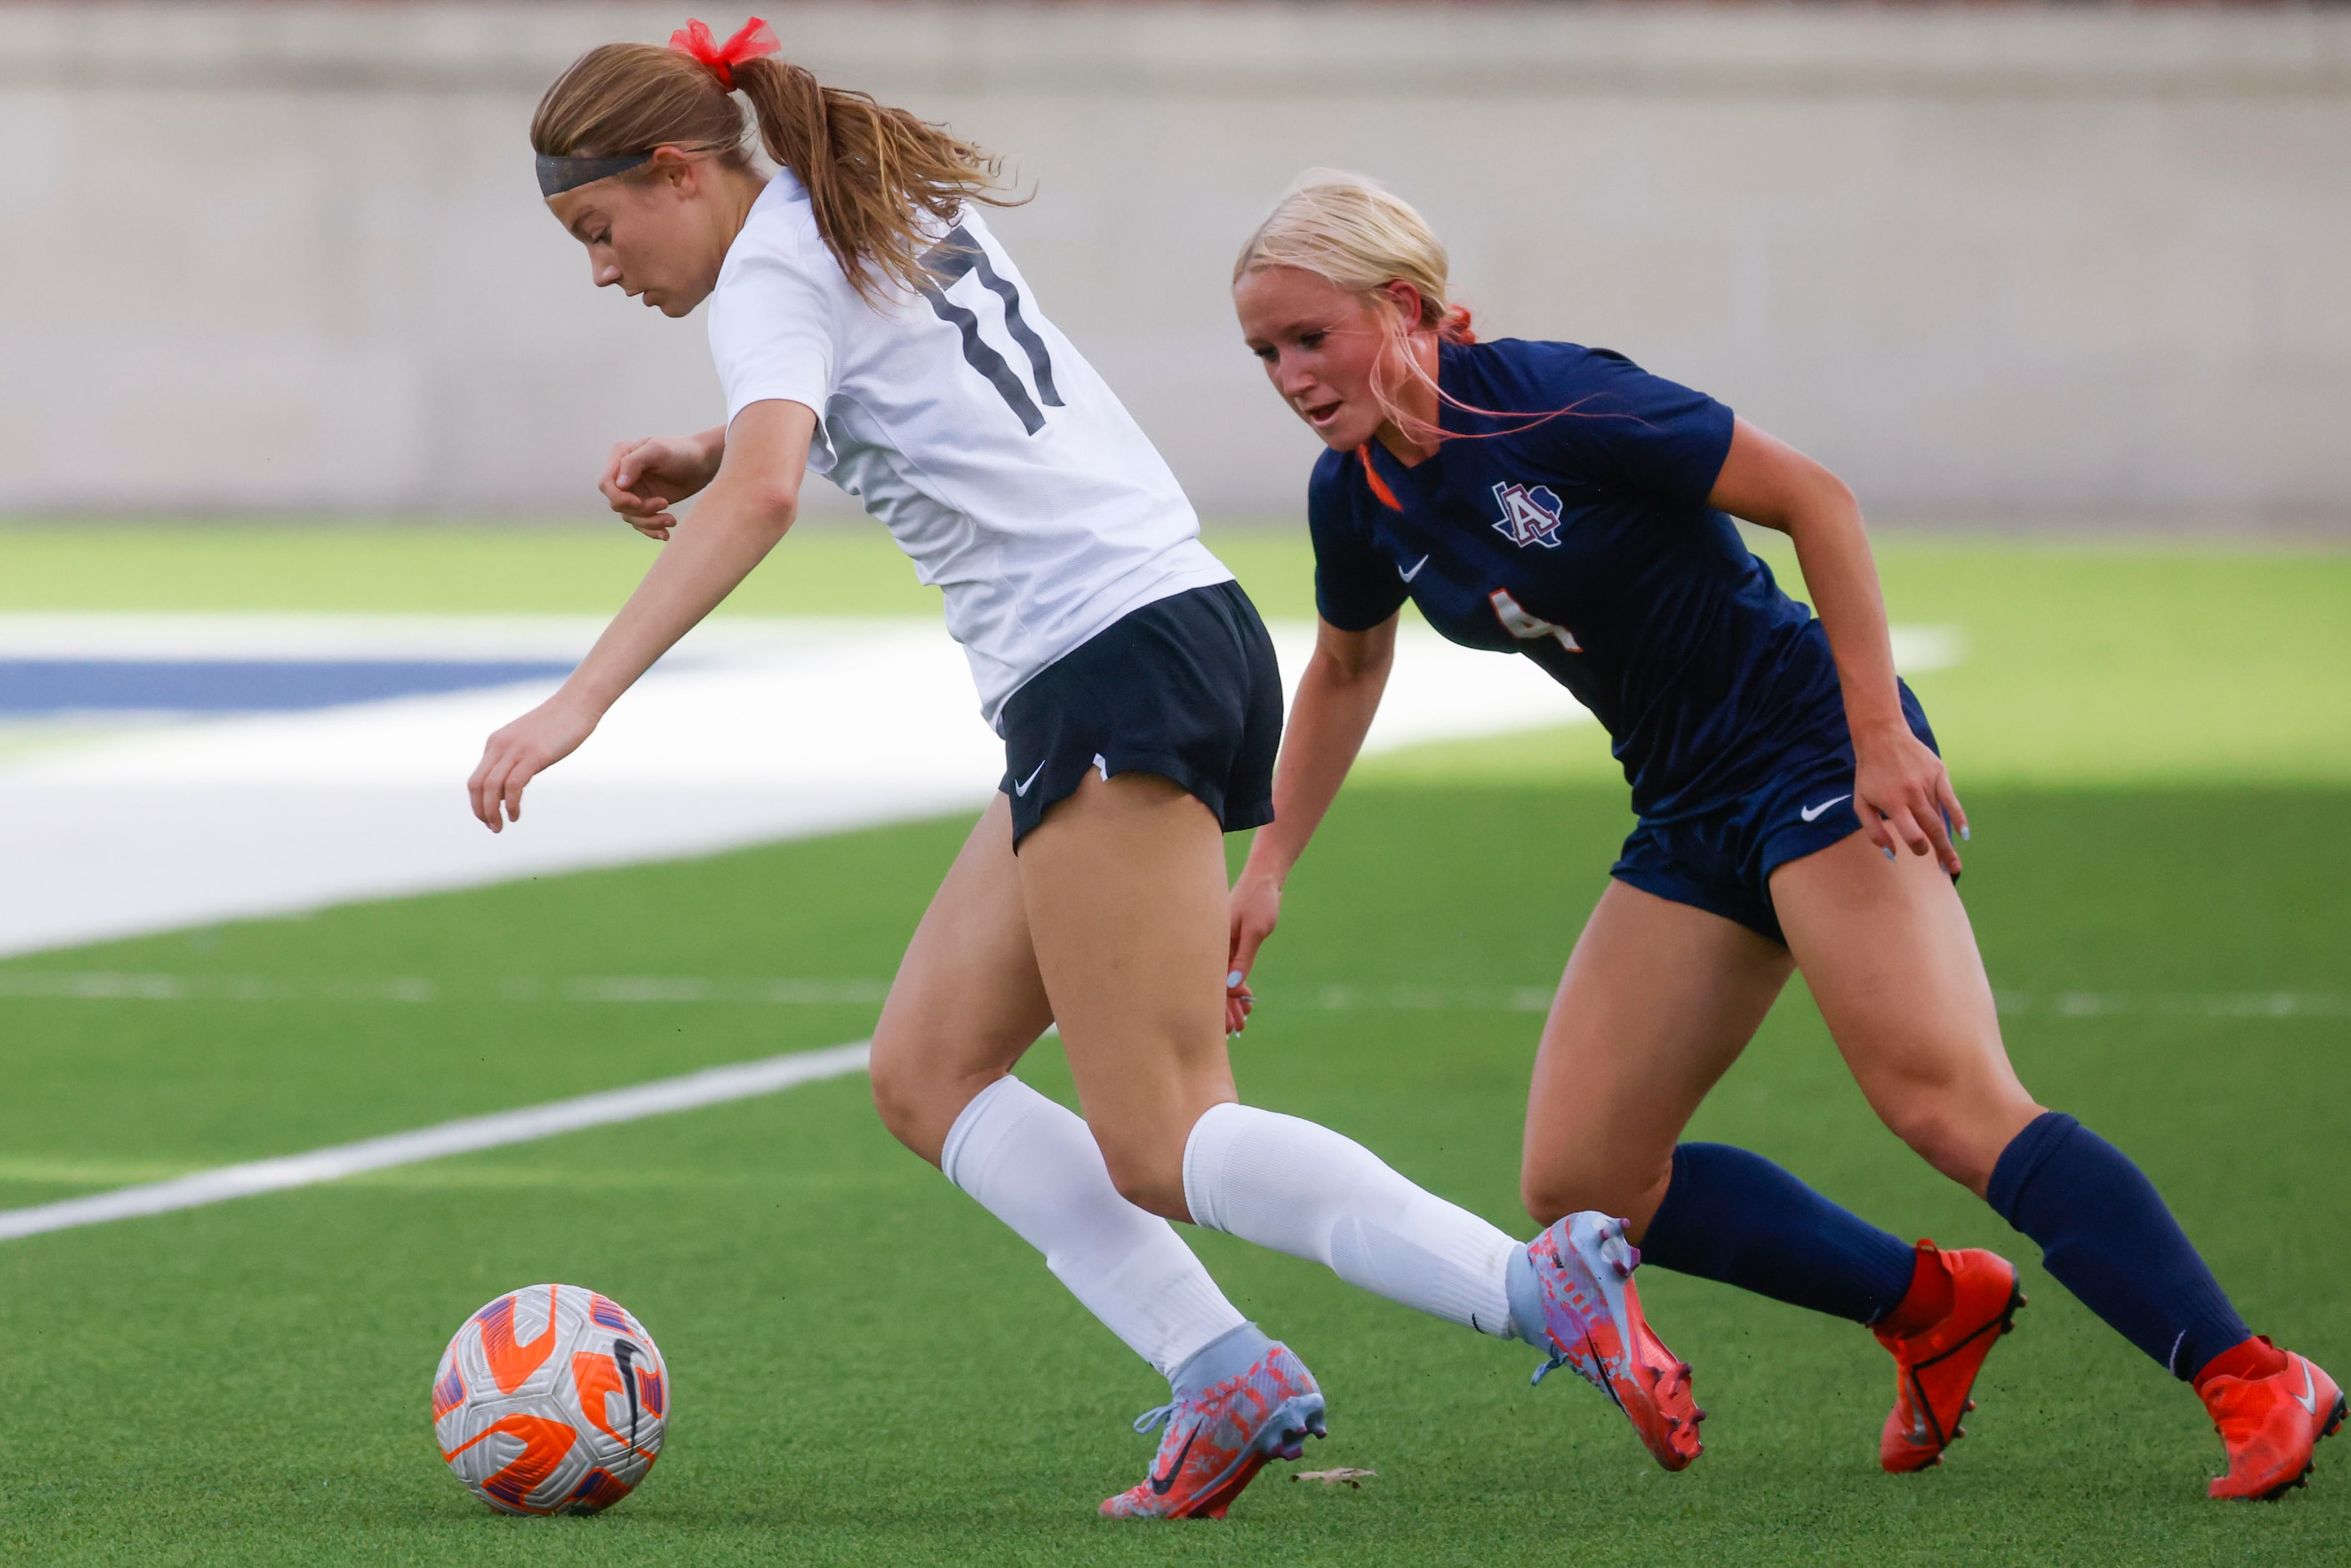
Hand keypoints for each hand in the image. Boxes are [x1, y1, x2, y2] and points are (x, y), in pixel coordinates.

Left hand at [468, 695, 599, 831]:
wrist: (577, 704)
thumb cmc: (558, 725)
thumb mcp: (529, 743)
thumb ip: (516, 762)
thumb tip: (509, 791)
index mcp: (496, 743)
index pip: (476, 779)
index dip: (478, 802)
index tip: (488, 817)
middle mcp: (500, 746)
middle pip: (477, 785)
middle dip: (480, 810)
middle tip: (492, 827)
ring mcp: (516, 750)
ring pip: (491, 787)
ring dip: (491, 812)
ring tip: (500, 826)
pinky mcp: (534, 755)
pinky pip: (513, 785)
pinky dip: (511, 804)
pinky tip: (516, 814)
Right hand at [600, 432, 722, 540]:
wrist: (703, 463)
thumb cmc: (682, 451)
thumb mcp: (659, 450)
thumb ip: (635, 462)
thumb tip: (620, 484)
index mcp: (620, 456)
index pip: (606, 484)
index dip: (619, 497)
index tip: (639, 501)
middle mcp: (623, 475)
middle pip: (617, 504)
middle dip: (640, 510)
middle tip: (665, 503)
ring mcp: (634, 491)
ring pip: (630, 517)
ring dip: (650, 522)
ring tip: (672, 520)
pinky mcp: (646, 504)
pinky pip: (641, 523)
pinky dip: (652, 531)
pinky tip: (666, 534)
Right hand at [1225, 871, 1281, 1034]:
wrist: (1263, 878)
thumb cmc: (1258, 900)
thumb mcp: (1255, 931)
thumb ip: (1243, 957)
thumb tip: (1232, 985)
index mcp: (1214, 942)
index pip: (1212, 982)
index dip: (1219, 1006)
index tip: (1228, 1026)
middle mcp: (1212, 945)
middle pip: (1212, 983)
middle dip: (1223, 1008)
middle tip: (1236, 1030)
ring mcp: (1219, 944)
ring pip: (1220, 978)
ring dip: (1230, 999)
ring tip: (1242, 1020)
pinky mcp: (1227, 942)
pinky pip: (1228, 969)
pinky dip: (1235, 984)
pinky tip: (1244, 999)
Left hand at [1851, 719, 1966, 874]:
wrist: (1882, 737)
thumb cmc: (1869, 775)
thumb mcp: (1861, 803)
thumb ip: (1874, 831)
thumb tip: (1892, 855)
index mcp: (1893, 802)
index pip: (1912, 832)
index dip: (1919, 847)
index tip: (1921, 852)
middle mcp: (1913, 793)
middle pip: (1932, 828)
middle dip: (1942, 852)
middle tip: (1951, 871)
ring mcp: (1928, 782)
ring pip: (1940, 816)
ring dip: (1946, 839)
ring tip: (1953, 860)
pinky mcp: (1939, 772)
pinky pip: (1951, 799)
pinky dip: (1958, 817)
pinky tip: (1964, 834)